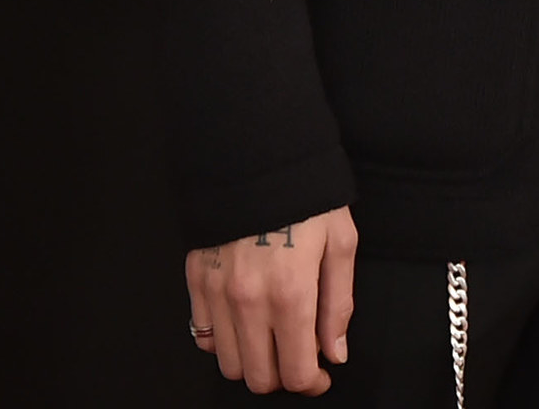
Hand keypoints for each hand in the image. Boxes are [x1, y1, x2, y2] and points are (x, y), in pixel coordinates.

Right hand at [188, 207, 357, 394]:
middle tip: (298, 357)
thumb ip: (338, 304)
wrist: (257, 155)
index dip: (313, 382)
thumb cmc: (305, 195)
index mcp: (290, 293)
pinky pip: (204, 335)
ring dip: (253, 361)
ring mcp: (216, 292)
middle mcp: (248, 300)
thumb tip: (335, 351)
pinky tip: (245, 321)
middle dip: (282, 376)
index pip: (296, 372)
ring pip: (228, 363)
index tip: (321, 374)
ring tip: (272, 338)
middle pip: (258, 377)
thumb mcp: (341, 242)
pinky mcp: (196, 279)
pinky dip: (224, 340)